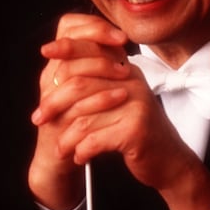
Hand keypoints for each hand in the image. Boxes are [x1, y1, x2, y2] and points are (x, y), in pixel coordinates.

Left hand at [29, 13, 209, 209]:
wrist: (170, 161)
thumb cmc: (137, 132)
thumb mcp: (118, 101)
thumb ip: (96, 83)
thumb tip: (57, 71)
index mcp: (127, 72)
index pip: (93, 50)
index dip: (67, 48)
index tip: (44, 52)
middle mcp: (133, 83)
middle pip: (79, 84)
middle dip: (53, 104)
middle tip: (39, 119)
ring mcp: (137, 105)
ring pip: (83, 117)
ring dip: (66, 137)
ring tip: (61, 148)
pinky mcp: (136, 130)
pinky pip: (94, 139)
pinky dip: (82, 151)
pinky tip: (80, 156)